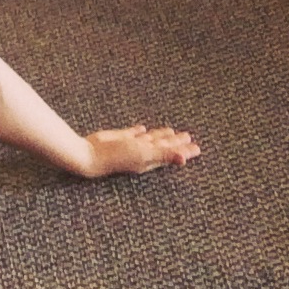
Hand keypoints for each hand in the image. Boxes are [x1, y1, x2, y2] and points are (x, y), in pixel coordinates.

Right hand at [80, 124, 200, 177]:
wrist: (92, 155)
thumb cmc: (118, 157)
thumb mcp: (144, 155)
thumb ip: (164, 155)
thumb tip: (184, 160)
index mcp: (151, 159)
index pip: (172, 153)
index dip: (184, 150)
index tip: (197, 148)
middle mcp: (144, 153)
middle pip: (164, 147)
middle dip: (176, 143)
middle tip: (189, 137)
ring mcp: (131, 146)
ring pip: (150, 140)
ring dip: (161, 136)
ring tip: (170, 132)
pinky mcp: (120, 138)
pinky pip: (133, 134)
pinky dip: (139, 132)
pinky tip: (142, 128)